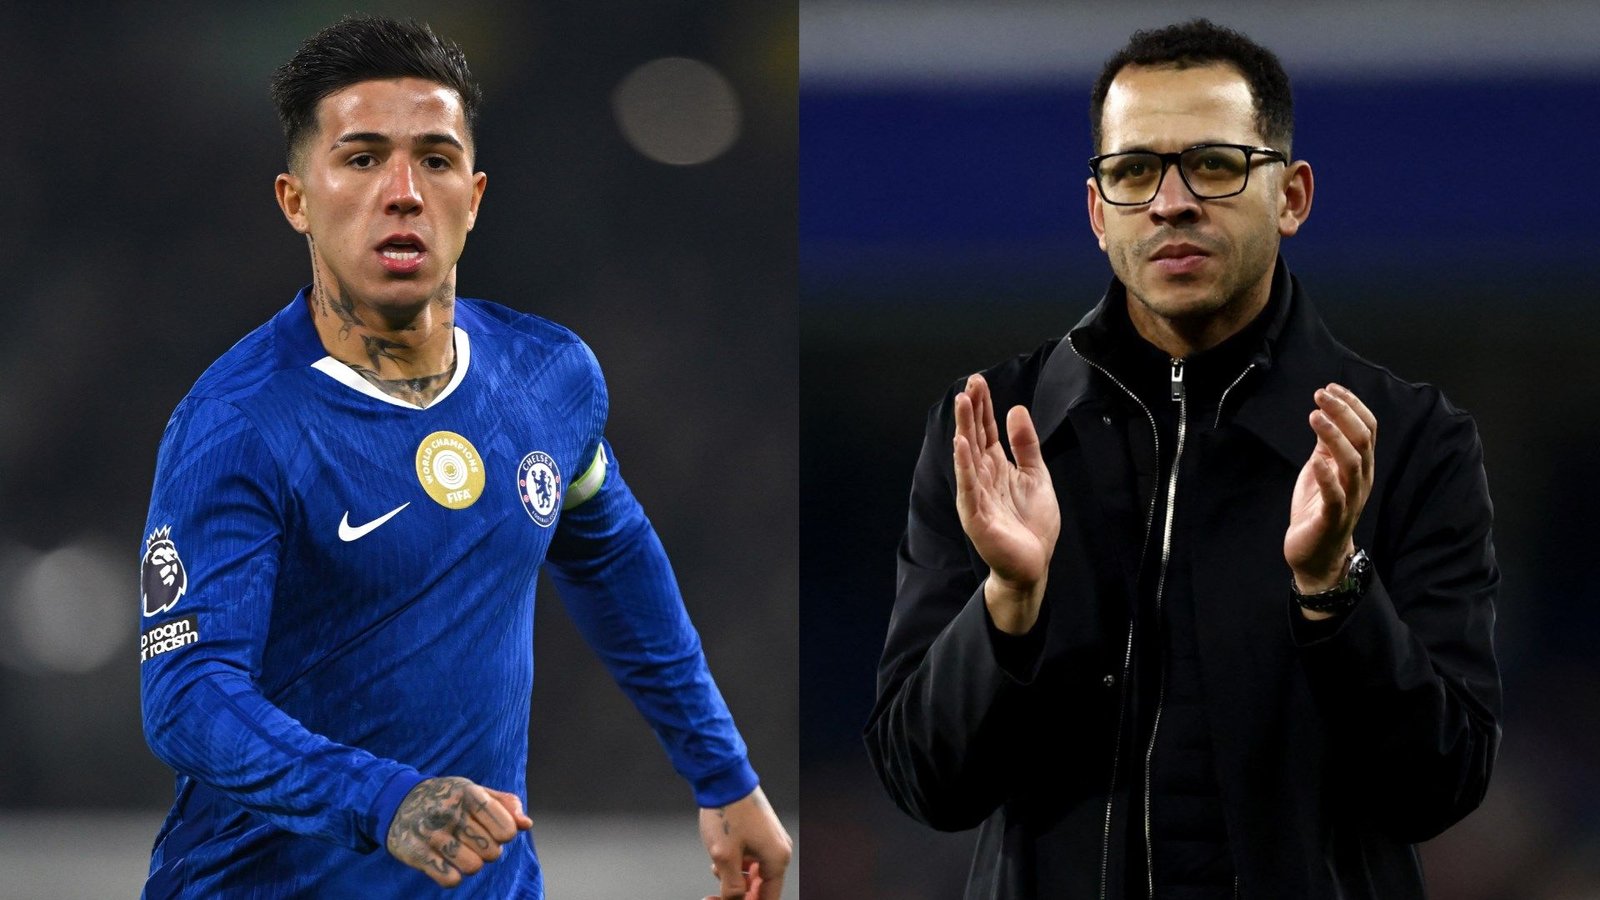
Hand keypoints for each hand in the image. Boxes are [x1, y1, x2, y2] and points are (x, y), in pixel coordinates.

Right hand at [385, 775, 531, 887]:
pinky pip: (450, 879)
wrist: (399, 800)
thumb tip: (526, 824)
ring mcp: (431, 833)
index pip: (507, 830)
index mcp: (469, 794)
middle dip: (488, 850)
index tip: (494, 829)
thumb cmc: (448, 798)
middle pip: (492, 852)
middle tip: (475, 840)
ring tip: (461, 851)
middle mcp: (450, 812)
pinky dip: (452, 876)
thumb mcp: (476, 791)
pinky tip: (445, 862)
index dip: (505, 834)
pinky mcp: (415, 853)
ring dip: (471, 863)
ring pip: (473, 867)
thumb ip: (506, 805)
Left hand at [700, 786, 790, 898]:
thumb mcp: (725, 858)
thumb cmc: (727, 812)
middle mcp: (779, 850)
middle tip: (714, 896)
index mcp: (777, 859)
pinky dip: (736, 864)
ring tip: (716, 870)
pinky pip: (751, 859)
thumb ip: (732, 888)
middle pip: (761, 888)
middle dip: (738, 893)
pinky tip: (719, 860)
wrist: (724, 779)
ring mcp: (770, 840)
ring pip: (753, 874)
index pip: (768, 898)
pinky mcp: (760, 832)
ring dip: (734, 878)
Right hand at [952, 373, 1060, 634]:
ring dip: (964, 429)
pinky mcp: (976, 516)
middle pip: (974, 438)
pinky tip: (961, 444)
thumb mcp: (1036, 475)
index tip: (978, 381)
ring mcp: (977, 496)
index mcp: (995, 467)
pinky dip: (964, 465)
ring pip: (968, 457)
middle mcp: (982, 478)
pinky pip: (969, 487)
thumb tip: (1016, 409)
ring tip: (962, 403)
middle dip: (971, 411)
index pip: (986, 431)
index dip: (983, 407)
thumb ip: (1026, 445)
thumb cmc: (1032, 524)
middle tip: (969, 384)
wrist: (1033, 564)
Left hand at [1284, 383, 1376, 600]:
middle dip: (1343, 413)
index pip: (1368, 429)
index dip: (1353, 405)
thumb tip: (1325, 413)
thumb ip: (1326, 446)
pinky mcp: (1333, 519)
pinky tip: (1315, 459)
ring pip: (1352, 463)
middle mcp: (1361, 480)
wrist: (1315, 556)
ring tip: (1315, 416)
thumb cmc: (1319, 510)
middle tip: (1321, 394)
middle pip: (1363, 440)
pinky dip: (1327, 475)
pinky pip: (1336, 495)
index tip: (1332, 387)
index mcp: (1360, 466)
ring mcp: (1349, 500)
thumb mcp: (1321, 470)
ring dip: (1334, 436)